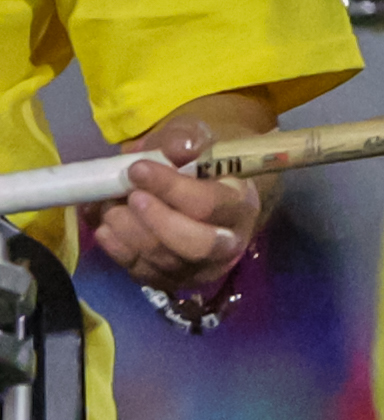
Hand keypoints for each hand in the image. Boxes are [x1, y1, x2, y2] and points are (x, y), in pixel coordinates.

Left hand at [83, 92, 278, 295]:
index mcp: (240, 205)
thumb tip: (179, 148)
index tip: (136, 169)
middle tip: (129, 197)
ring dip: (130, 232)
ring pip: (164, 260)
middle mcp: (228, 243)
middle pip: (195, 245)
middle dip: (155, 221)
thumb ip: (187, 139)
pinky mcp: (171, 280)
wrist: (195, 189)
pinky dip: (117, 249)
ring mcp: (199, 267)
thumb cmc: (197, 162)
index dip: (170, 188)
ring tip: (110, 206)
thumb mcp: (196, 140)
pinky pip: (142, 272)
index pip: (209, 204)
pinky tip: (106, 226)